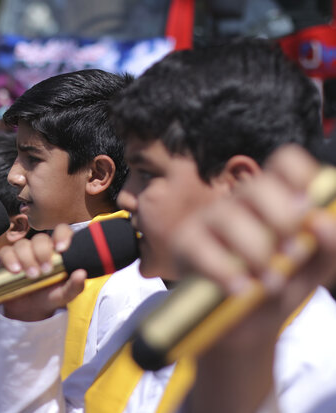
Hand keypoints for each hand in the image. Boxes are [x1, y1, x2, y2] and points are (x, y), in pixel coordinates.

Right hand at [0, 224, 86, 321]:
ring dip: (27, 258)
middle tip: (45, 271)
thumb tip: (81, 274)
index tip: (61, 248)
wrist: (29, 310)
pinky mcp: (7, 258)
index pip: (61, 231)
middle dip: (42, 253)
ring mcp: (23, 252)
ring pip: (22, 244)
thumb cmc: (50, 296)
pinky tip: (15, 271)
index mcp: (57, 251)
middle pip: (40, 238)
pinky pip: (6, 252)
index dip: (62, 235)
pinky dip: (10, 259)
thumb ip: (75, 286)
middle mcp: (40, 248)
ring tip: (32, 276)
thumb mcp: (64, 295)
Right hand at [172, 146, 335, 412]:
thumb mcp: (311, 272)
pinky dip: (226, 273)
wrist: (242, 332)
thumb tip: (324, 223)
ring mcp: (208, 221)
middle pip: (257, 186)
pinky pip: (203, 250)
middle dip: (280, 220)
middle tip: (289, 254)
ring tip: (268, 283)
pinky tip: (240, 290)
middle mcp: (238, 203)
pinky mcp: (184, 245)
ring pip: (230, 218)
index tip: (308, 208)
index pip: (284, 163)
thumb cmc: (276, 290)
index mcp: (273, 201)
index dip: (300, 176)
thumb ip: (328, 248)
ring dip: (257, 253)